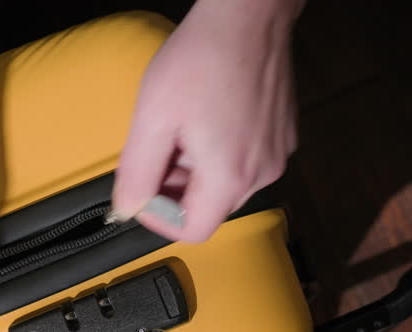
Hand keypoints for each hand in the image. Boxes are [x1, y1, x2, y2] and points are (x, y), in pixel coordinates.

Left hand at [112, 0, 302, 242]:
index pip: (194, 230)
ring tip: (182, 129)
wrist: (248, 15)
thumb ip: (137, 174)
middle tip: (157, 152)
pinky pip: (245, 161)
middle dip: (176, 190)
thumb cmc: (200, 59)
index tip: (143, 195)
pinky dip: (220, 153)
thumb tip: (128, 209)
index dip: (160, 221)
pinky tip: (206, 119)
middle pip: (210, 207)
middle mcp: (262, 173)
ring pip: (226, 184)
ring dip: (197, 170)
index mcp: (230, 176)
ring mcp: (277, 153)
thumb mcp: (152, 119)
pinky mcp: (283, 135)